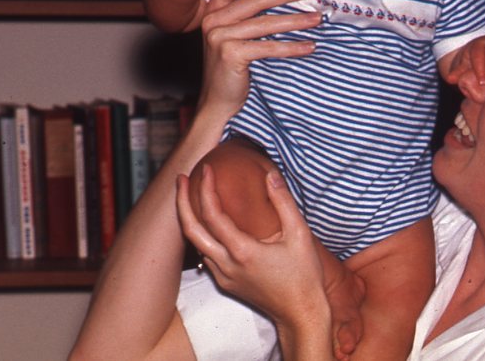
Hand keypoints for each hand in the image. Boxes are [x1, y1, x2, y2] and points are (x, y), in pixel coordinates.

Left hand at [177, 166, 333, 355]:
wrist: (301, 313)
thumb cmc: (304, 275)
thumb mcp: (300, 234)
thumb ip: (284, 202)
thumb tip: (270, 175)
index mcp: (243, 252)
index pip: (213, 215)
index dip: (206, 189)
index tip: (206, 170)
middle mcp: (227, 266)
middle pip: (190, 231)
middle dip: (181, 202)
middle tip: (180, 180)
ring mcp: (224, 277)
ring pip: (196, 245)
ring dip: (189, 219)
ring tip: (190, 196)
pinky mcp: (226, 284)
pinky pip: (206, 256)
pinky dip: (202, 235)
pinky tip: (210, 224)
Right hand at [198, 0, 321, 116]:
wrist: (218, 103)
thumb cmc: (231, 70)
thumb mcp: (234, 38)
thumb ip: (247, 18)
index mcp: (213, 12)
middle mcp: (213, 21)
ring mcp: (220, 37)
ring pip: (266, 23)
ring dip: (296, 20)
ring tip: (317, 17)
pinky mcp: (230, 54)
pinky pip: (268, 47)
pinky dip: (292, 47)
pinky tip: (310, 46)